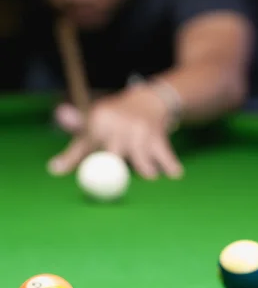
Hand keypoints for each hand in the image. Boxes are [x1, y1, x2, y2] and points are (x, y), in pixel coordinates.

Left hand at [47, 86, 183, 179]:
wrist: (149, 99)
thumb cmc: (115, 121)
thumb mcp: (93, 127)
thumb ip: (75, 150)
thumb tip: (53, 170)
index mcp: (99, 120)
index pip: (85, 145)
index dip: (74, 161)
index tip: (63, 173)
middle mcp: (119, 124)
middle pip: (113, 158)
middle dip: (114, 174)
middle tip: (116, 188)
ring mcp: (140, 130)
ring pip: (141, 163)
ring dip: (147, 173)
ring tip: (149, 177)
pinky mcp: (159, 136)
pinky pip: (165, 158)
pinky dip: (170, 168)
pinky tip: (174, 175)